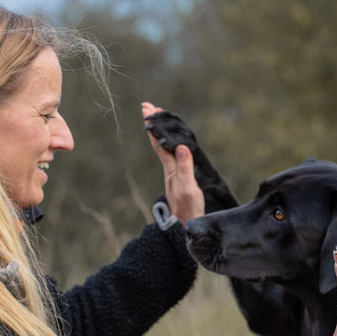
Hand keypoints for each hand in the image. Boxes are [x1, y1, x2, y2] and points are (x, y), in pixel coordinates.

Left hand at [142, 102, 204, 224]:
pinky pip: (170, 155)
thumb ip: (185, 168)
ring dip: (160, 132)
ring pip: (164, 148)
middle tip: (147, 106)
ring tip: (156, 119)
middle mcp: (170, 169)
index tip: (149, 109)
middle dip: (155, 124)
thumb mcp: (188, 189)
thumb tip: (182, 146)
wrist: (186, 228)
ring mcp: (173, 174)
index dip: (155, 126)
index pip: (160, 143)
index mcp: (171, 169)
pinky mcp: (178, 179)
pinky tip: (170, 143)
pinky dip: (168, 143)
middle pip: (159, 142)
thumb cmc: (189, 210)